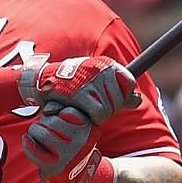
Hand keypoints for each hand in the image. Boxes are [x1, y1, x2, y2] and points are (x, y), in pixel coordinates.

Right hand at [20, 56, 140, 124]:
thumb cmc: (72, 84)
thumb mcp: (97, 83)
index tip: (108, 100)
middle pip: (119, 100)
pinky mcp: (80, 94)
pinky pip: (98, 114)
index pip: (129, 83)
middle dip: (108, 109)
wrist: (43, 80)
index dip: (121, 97)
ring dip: (98, 115)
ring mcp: (91, 81)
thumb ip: (119, 93)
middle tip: (91, 106)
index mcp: (107, 64)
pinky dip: (92, 118)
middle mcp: (101, 69)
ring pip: (109, 110)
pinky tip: (82, 113)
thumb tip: (137, 100)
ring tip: (84, 108)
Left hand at [23, 103, 103, 182]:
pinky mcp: (56, 166)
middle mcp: (82, 141)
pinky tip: (27, 141)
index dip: (56, 114)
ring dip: (34, 131)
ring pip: (41, 132)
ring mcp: (69, 155)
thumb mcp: (76, 127)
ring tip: (38, 136)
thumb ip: (63, 112)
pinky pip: (33, 149)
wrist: (76, 176)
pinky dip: (27, 144)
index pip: (67, 111)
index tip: (55, 120)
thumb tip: (48, 109)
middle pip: (52, 121)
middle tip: (44, 129)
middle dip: (43, 123)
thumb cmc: (71, 145)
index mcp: (90, 128)